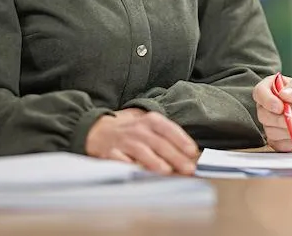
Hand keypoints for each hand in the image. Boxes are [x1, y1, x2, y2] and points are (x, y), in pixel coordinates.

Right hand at [85, 108, 199, 174]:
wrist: (98, 130)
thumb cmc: (132, 131)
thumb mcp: (149, 127)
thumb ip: (167, 138)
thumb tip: (190, 156)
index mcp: (151, 121)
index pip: (169, 129)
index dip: (182, 140)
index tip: (193, 152)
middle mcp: (138, 129)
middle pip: (159, 143)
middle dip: (175, 156)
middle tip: (188, 168)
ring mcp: (124, 140)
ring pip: (141, 150)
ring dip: (154, 161)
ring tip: (166, 171)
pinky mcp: (110, 152)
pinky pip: (119, 159)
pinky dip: (127, 164)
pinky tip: (135, 170)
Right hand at [253, 74, 291, 151]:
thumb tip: (282, 94)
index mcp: (279, 88)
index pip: (260, 91)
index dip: (266, 99)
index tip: (280, 106)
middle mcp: (274, 106)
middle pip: (262, 113)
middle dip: (281, 120)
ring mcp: (276, 125)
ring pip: (270, 131)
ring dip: (290, 131)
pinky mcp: (282, 141)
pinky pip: (279, 144)